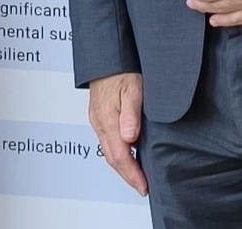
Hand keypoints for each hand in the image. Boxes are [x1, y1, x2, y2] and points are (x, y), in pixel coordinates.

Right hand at [87, 72, 146, 195]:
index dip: (132, 175)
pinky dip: (117, 153)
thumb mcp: (132, 87)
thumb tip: (129, 137)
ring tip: (137, 176)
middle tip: (142, 187)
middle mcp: (100, 123)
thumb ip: (131, 112)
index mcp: (107, 120)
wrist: (106, 55)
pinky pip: (107, 141)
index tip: (143, 186)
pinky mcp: (99, 116)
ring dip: (122, 166)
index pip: (119, 156)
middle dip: (127, 176)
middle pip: (112, 158)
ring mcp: (98, 120)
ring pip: (108, 151)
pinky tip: (127, 154)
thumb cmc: (121, 68)